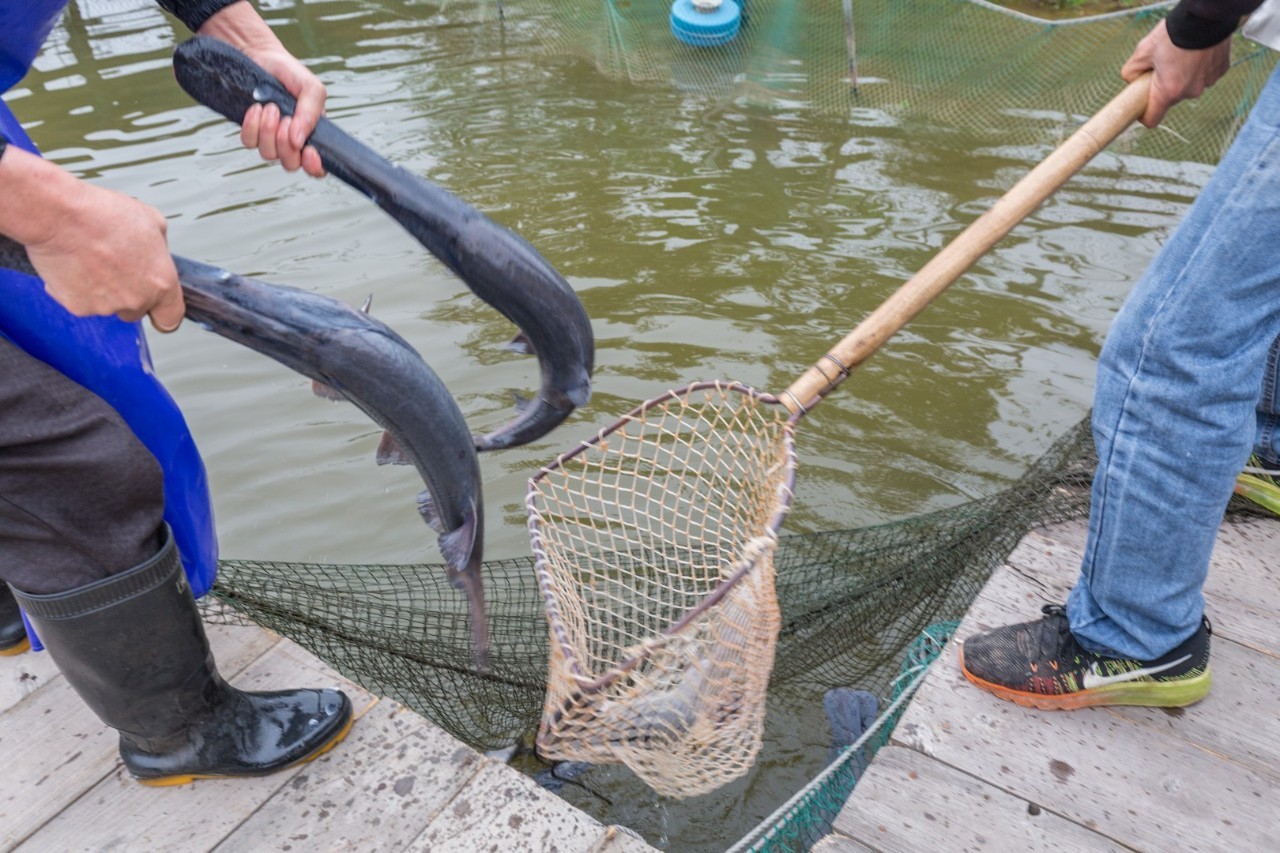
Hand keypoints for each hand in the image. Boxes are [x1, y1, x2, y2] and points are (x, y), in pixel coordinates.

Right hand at [15, 159, 182, 330]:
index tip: (157, 309)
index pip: (170, 317)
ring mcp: (106, 307)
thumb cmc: (102, 215)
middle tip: (115, 266)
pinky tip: (74, 264)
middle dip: (128, 293)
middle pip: (135, 310)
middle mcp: (136, 300)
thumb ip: (159, 248)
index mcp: (160, 282)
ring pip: (107, 305)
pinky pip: (80, 301)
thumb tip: (154, 253)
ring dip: (101, 289)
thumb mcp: (151, 221)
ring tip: (91, 258)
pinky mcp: (77, 307)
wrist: (60, 216)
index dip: (163, 312)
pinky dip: (76, 287)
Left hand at [197, 2, 327, 176]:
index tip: (308, 150)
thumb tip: (299, 141)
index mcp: (312, 135)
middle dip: (285, 144)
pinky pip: (249, 143)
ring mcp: (269, 139)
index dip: (314, 166)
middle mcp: (292, 142)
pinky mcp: (250, 132)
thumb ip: (311, 114)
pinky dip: (251, 127)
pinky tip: (256, 109)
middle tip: (284, 118)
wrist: (260, 57)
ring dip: (268, 131)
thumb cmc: (289, 72)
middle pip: (291, 164)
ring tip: (270, 107)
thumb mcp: (311, 88)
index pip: (316, 167)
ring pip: (269, 155)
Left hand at [1121, 20, 1230, 126]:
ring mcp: (1208, 82)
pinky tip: (1196, 52)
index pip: (1152, 120)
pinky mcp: (1221, 71)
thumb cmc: (1172, 34)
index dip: (1144, 115)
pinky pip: (1204, 75)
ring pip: (1188, 86)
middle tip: (1162, 66)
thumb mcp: (1142, 51)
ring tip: (1180, 55)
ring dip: (1182, 77)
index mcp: (1168, 92)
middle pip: (1170, 99)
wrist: (1205, 17)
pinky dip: (1198, 68)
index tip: (1141, 106)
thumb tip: (1131, 81)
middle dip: (1163, 87)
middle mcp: (1190, 92)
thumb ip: (1130, 72)